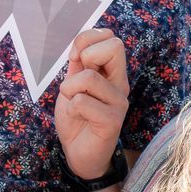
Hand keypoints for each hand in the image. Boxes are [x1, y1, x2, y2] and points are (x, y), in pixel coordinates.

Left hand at [54, 28, 128, 179]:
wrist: (78, 153)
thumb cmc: (77, 118)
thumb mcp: (73, 85)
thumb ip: (79, 65)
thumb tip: (81, 45)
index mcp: (112, 73)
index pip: (111, 38)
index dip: (87, 40)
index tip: (75, 59)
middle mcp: (120, 84)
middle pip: (115, 46)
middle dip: (86, 57)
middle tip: (78, 78)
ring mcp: (119, 102)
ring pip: (89, 78)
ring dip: (70, 89)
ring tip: (72, 104)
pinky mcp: (112, 121)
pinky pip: (82, 102)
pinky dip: (71, 108)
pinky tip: (78, 118)